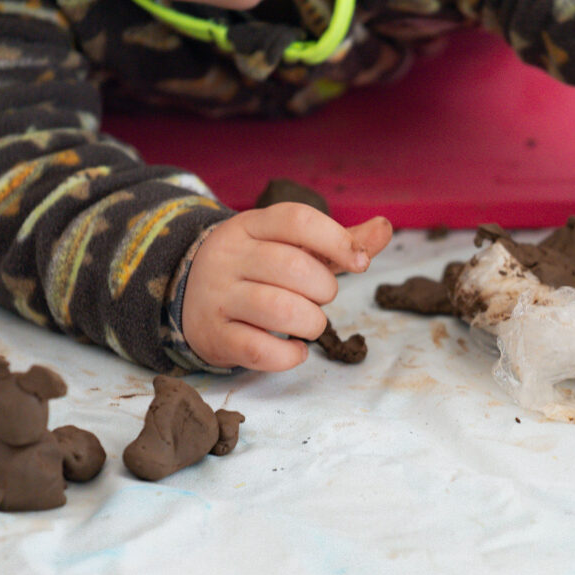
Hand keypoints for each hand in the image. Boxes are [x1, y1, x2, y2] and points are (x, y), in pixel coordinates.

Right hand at [182, 203, 391, 369]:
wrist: (189, 297)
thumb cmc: (256, 270)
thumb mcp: (291, 247)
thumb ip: (338, 242)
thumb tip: (384, 228)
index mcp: (250, 226)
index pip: (297, 219)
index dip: (337, 239)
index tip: (360, 262)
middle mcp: (229, 256)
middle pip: (292, 267)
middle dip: (324, 289)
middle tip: (322, 298)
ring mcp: (218, 296)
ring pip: (278, 309)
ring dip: (312, 322)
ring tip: (312, 324)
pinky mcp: (214, 335)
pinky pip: (259, 349)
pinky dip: (290, 355)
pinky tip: (296, 349)